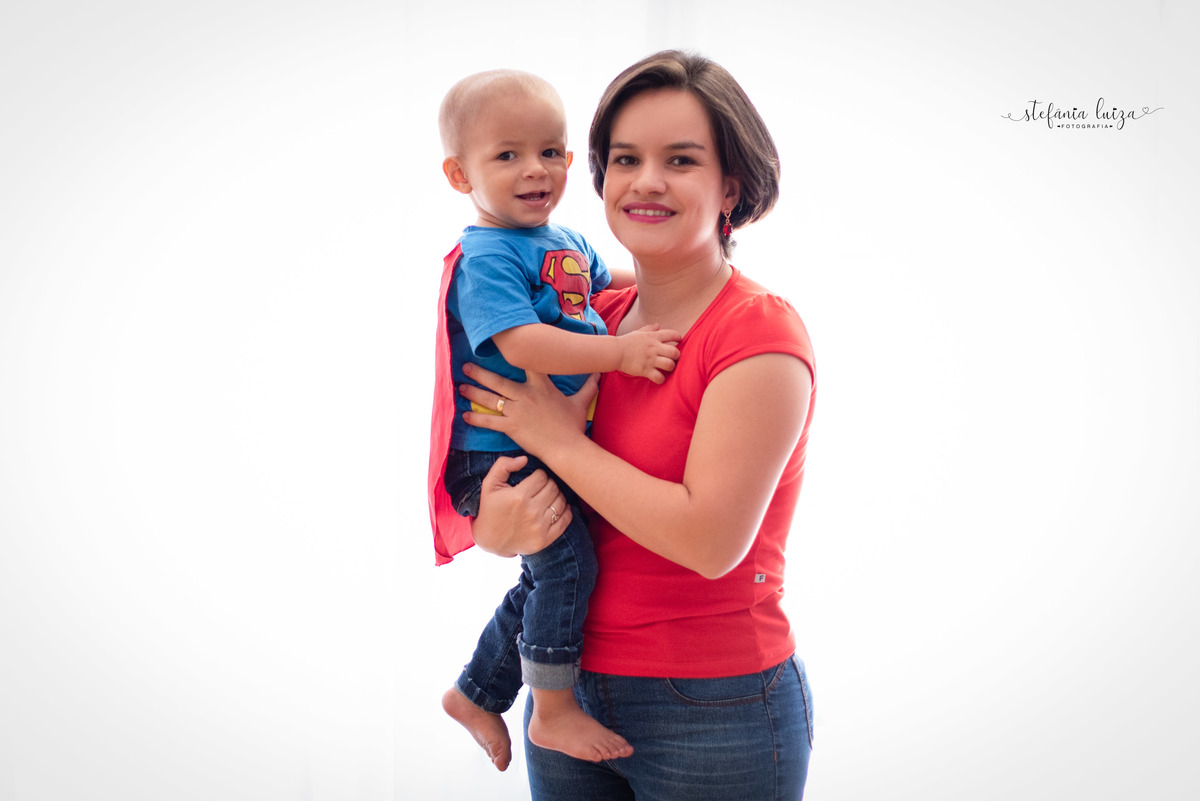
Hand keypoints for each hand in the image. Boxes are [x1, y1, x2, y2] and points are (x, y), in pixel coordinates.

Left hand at [461, 364, 597, 459]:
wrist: (567, 449)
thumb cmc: (573, 426)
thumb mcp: (581, 403)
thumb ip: (588, 386)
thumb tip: (599, 373)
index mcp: (542, 386)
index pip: (527, 363)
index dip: (513, 352)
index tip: (500, 343)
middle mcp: (526, 395)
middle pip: (498, 380)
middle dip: (480, 373)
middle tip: (465, 366)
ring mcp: (517, 411)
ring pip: (490, 398)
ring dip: (474, 392)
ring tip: (461, 386)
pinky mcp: (512, 427)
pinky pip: (490, 421)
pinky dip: (476, 418)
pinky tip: (465, 415)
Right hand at [472, 455, 572, 556]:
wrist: (490, 541)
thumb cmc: (490, 509)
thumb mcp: (489, 485)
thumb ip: (503, 465)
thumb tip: (524, 459)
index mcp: (518, 496)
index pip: (542, 476)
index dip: (539, 475)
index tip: (534, 479)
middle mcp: (531, 512)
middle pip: (553, 487)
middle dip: (548, 484)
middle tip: (541, 487)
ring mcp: (539, 527)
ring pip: (561, 501)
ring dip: (557, 496)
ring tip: (549, 496)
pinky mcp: (545, 539)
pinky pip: (565, 520)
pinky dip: (566, 511)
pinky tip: (559, 507)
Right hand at [616, 324, 680, 383]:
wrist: (615, 352)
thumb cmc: (627, 342)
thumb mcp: (639, 332)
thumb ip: (650, 328)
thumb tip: (658, 325)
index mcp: (654, 337)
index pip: (672, 334)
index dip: (678, 338)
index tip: (678, 341)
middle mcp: (654, 348)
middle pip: (675, 352)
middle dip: (677, 356)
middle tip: (673, 359)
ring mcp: (650, 360)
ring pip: (670, 365)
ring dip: (671, 368)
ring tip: (666, 368)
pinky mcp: (645, 370)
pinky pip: (659, 377)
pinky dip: (661, 379)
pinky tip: (658, 378)